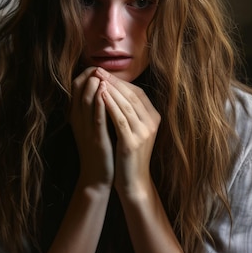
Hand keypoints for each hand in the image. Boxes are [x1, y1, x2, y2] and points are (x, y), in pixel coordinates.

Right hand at [69, 67, 114, 189]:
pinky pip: (96, 117)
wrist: (97, 177)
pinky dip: (99, 103)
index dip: (85, 74)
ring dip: (92, 86)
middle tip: (97, 66)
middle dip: (88, 76)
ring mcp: (86, 129)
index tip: (96, 67)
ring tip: (99, 74)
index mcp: (77, 116)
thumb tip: (105, 88)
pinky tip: (104, 93)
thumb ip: (96, 109)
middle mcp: (78, 120)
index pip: (76, 87)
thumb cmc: (100, 151)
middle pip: (78, 90)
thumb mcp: (94, 127)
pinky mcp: (96, 138)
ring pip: (85, 101)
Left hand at [95, 68, 160, 199]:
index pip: (137, 93)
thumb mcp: (134, 131)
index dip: (121, 81)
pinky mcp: (132, 142)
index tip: (106, 72)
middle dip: (114, 81)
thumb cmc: (129, 156)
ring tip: (98, 78)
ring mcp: (143, 133)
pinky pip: (120, 119)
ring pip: (126, 105)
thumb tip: (116, 91)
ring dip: (111, 90)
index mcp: (153, 118)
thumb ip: (130, 113)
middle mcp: (151, 123)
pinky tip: (100, 96)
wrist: (133, 182)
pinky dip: (110, 105)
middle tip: (99, 70)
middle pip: (132, 96)